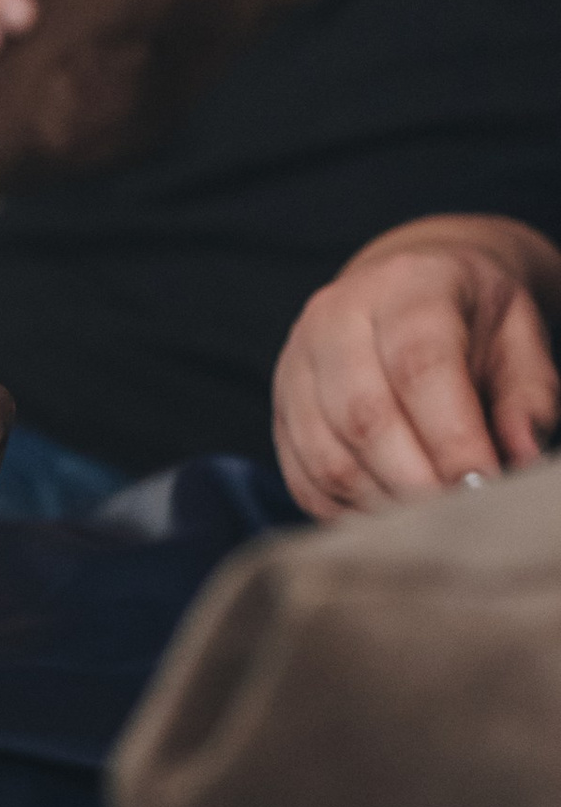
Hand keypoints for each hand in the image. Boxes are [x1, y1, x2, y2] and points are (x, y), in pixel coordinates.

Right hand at [273, 217, 560, 519]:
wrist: (408, 287)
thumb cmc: (470, 318)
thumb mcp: (519, 337)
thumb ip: (527, 396)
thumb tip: (521, 457)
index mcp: (405, 285)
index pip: (419, 367)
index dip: (452, 437)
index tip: (484, 484)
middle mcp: (336, 318)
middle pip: (363, 417)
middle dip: (416, 482)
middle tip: (458, 514)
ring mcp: (296, 365)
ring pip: (328, 457)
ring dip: (382, 503)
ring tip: (428, 521)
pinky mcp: (280, 410)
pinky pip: (304, 479)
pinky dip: (347, 512)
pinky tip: (389, 517)